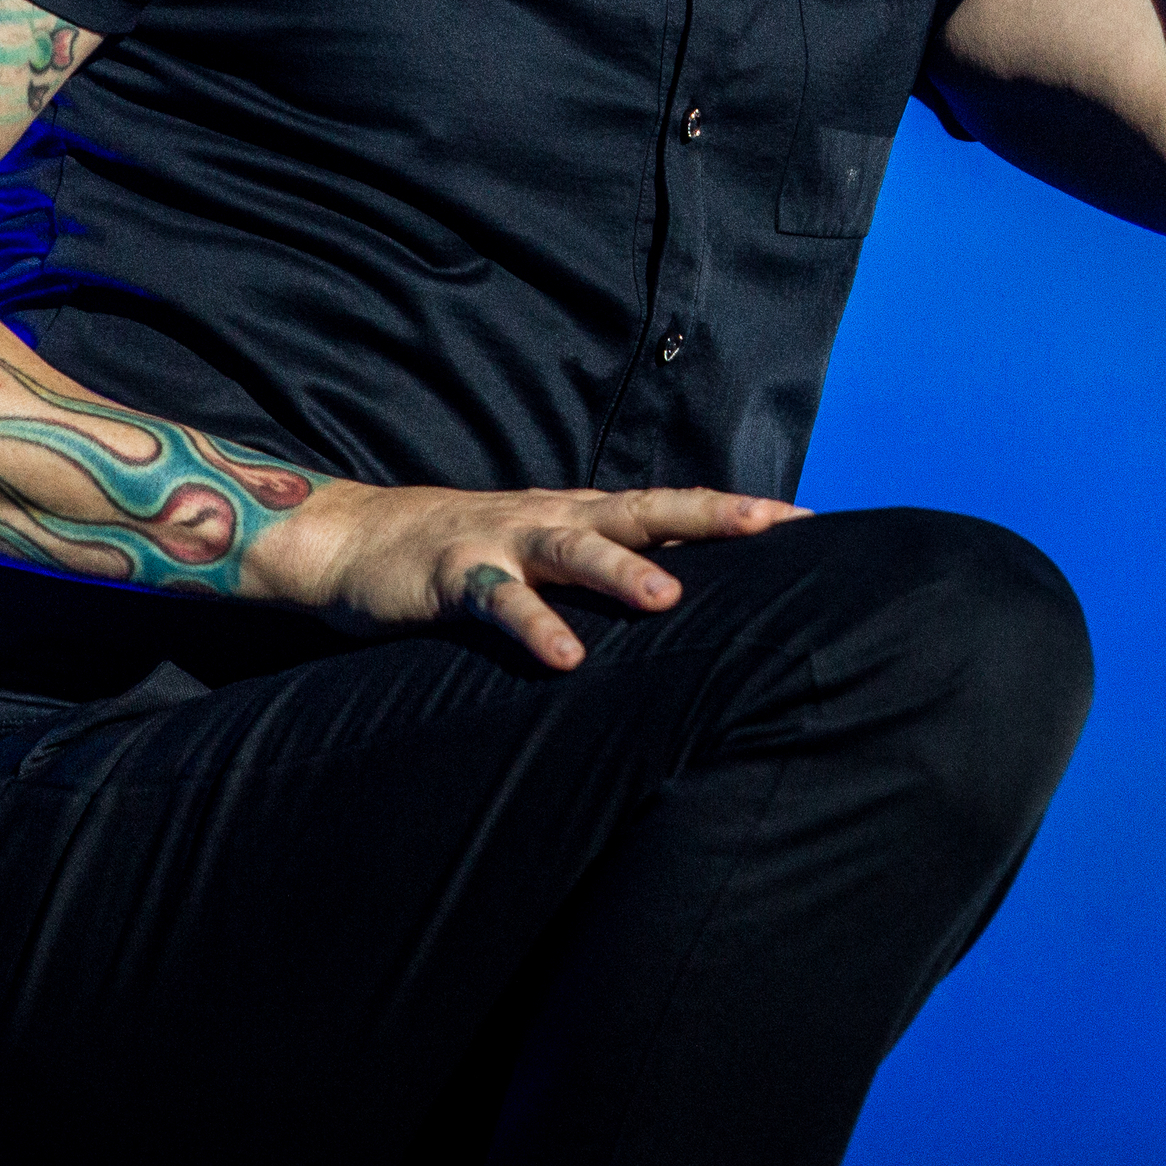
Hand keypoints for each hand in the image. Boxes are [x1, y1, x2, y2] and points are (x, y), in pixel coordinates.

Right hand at [250, 478, 808, 669]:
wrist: (356, 539)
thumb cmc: (466, 553)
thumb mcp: (544, 552)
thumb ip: (604, 567)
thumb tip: (686, 603)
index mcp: (582, 514)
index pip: (671, 507)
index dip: (736, 512)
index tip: (808, 521)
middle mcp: (554, 517)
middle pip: (644, 510)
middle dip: (710, 517)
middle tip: (774, 526)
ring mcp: (505, 540)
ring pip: (575, 547)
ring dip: (622, 570)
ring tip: (668, 598)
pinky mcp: (455, 574)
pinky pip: (500, 600)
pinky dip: (533, 625)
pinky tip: (564, 657)